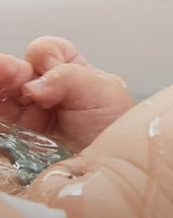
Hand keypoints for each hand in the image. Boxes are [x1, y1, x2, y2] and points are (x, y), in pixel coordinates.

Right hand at [0, 37, 133, 149]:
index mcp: (69, 73)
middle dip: (7, 69)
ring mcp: (29, 117)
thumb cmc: (115, 127)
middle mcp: (45, 92)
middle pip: (17, 74)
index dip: (44, 54)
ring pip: (4, 99)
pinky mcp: (17, 142)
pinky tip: (0, 115)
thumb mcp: (102, 92)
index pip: (47, 51)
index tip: (46, 64)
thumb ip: (68, 78)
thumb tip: (33, 85)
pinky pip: (2, 128)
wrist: (113, 166)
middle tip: (3, 70)